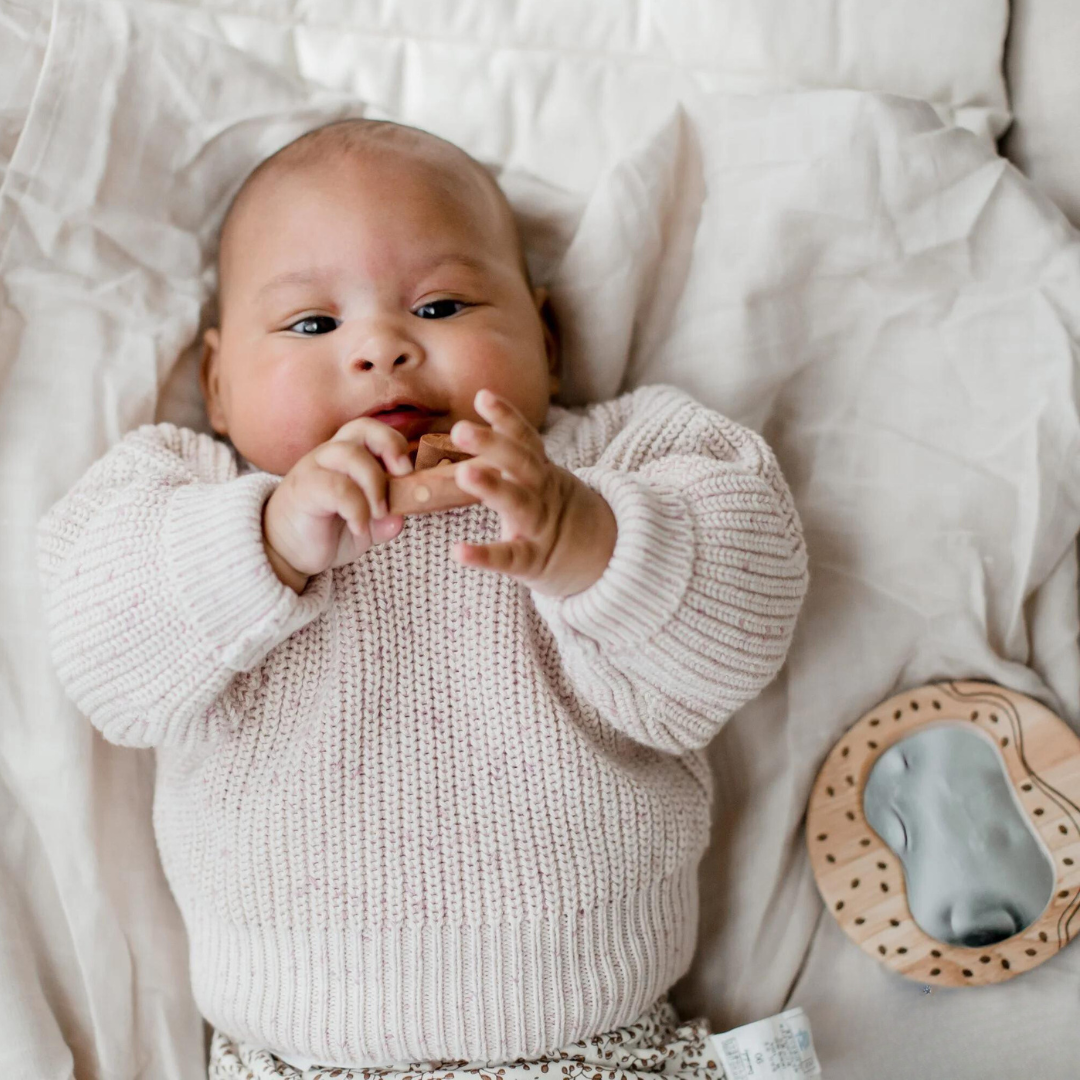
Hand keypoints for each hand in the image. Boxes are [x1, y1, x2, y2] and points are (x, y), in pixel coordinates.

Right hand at [262, 417, 413, 591]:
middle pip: (363, 427)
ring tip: (379, 514)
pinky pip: (337, 488)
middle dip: (390, 447)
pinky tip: (359, 527)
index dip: (396, 445)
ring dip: (375, 485)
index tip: (410, 476)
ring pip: (350, 455)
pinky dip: (357, 509)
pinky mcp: (304, 490)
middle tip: (402, 480)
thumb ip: (385, 522)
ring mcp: (314, 469)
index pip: (374, 430)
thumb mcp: (366, 527)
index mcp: (348, 456)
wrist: (285, 551)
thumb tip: (401, 520)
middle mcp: (330, 455)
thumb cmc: (326, 531)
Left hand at [449, 389, 616, 598]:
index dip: (506, 418)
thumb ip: (511, 459)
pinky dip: (485, 556)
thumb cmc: (555, 516)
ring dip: (493, 487)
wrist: (604, 557)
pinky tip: (459, 552)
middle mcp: (543, 494)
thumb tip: (469, 431)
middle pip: (522, 465)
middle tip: (460, 429)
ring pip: (519, 504)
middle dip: (493, 444)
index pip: (526, 441)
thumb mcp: (542, 482)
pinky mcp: (533, 561)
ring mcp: (540, 527)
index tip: (483, 396)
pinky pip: (510, 558)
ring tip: (463, 473)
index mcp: (542, 473)